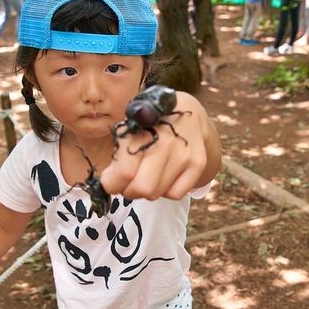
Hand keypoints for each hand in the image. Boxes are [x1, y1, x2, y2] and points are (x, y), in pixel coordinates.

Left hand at [100, 91, 220, 200]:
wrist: (187, 115)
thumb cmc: (150, 126)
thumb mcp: (129, 131)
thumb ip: (118, 156)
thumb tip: (109, 183)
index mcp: (143, 131)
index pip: (124, 172)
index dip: (111, 183)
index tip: (109, 182)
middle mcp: (166, 142)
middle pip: (142, 188)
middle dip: (128, 190)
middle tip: (127, 182)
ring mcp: (184, 154)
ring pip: (156, 194)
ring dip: (146, 190)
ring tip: (146, 175)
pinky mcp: (198, 164)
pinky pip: (175, 194)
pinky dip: (165, 190)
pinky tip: (164, 176)